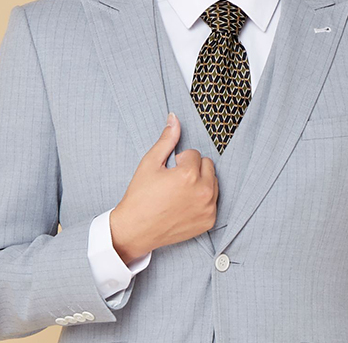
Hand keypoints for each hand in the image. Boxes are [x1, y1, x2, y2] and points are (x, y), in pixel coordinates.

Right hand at [110, 113, 218, 263]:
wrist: (135, 230)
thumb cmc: (140, 196)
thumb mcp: (150, 163)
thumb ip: (167, 139)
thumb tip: (174, 118)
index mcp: (189, 175)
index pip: (194, 154)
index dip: (178, 161)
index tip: (168, 173)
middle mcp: (203, 192)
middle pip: (207, 165)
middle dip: (193, 169)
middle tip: (174, 181)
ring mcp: (208, 208)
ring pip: (213, 182)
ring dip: (200, 183)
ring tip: (179, 193)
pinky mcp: (209, 221)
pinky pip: (213, 200)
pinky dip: (202, 200)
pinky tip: (185, 205)